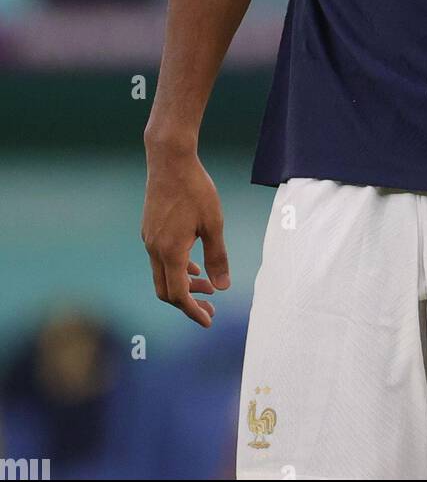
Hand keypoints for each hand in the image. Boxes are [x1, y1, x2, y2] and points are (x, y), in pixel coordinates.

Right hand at [142, 144, 229, 326]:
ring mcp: (149, 239)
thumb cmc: (195, 189)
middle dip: (188, 303)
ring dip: (184, 284)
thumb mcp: (213, 223)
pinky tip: (194, 262)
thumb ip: (218, 257)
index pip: (178, 294)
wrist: (170, 160)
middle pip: (166, 291)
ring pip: (162, 275)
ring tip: (207, 286)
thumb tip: (222, 287)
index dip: (193, 312)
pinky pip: (160, 260)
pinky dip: (177, 268)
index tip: (208, 321)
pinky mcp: (149, 229)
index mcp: (170, 251)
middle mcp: (154, 249)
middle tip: (211, 309)